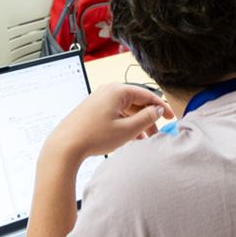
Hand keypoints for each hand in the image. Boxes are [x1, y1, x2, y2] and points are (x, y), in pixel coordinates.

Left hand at [40, 84, 172, 165]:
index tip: (171, 118)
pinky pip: (115, 113)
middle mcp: (108, 91)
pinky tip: (129, 137)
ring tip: (143, 139)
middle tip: (156, 133)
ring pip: (125, 109)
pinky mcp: (93, 109)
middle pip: (136, 102)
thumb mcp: (126, 130)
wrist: (64, 146)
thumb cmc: (93, 136)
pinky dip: (125, 123)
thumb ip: (146, 118)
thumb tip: (157, 110)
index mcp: (117, 90)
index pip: (147, 95)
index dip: (161, 107)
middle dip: (148, 118)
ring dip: (136, 123)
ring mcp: (99, 99)